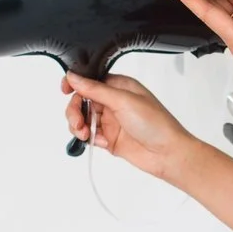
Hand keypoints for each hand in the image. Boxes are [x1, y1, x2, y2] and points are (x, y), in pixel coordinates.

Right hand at [60, 70, 194, 182]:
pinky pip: (89, 136)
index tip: (65, 90)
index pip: (89, 80)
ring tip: (85, 133)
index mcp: (119, 86)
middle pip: (81, 101)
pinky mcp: (109, 138)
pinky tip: (100, 141)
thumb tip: (74, 77)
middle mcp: (113, 102)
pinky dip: (88, 139)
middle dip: (74, 110)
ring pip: (82, 119)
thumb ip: (95, 89)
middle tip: (77, 122)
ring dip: (78, 126)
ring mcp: (111, 121)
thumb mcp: (123, 101)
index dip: (75, 84)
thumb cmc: (157, 124)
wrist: (168, 154)